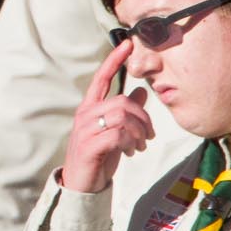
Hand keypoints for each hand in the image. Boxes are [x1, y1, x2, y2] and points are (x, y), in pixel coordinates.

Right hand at [60, 40, 151, 194]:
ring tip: (140, 146)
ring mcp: (85, 131)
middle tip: (150, 136)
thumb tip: (141, 91)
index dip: (114, 60)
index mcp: (90, 108)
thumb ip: (126, 112)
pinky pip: (117, 135)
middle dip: (143, 118)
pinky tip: (132, 152)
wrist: (81, 186)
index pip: (102, 78)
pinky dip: (130, 142)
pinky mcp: (89, 147)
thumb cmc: (99, 157)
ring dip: (139, 132)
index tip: (128, 44)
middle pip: (122, 102)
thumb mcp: (115, 132)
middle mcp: (85, 115)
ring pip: (122, 117)